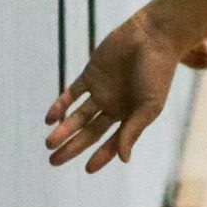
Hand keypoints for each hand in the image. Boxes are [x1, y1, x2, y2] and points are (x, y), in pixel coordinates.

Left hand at [45, 8, 183, 171]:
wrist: (153, 37)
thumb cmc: (158, 73)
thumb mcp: (149, 106)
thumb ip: (133, 131)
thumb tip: (122, 159)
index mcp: (132, 116)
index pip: (113, 142)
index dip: (101, 156)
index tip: (87, 169)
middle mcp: (115, 106)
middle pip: (90, 132)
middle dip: (72, 147)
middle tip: (53, 161)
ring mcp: (102, 90)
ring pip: (78, 115)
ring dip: (63, 130)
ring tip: (49, 144)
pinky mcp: (91, 74)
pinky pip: (71, 93)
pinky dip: (60, 105)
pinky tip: (50, 119)